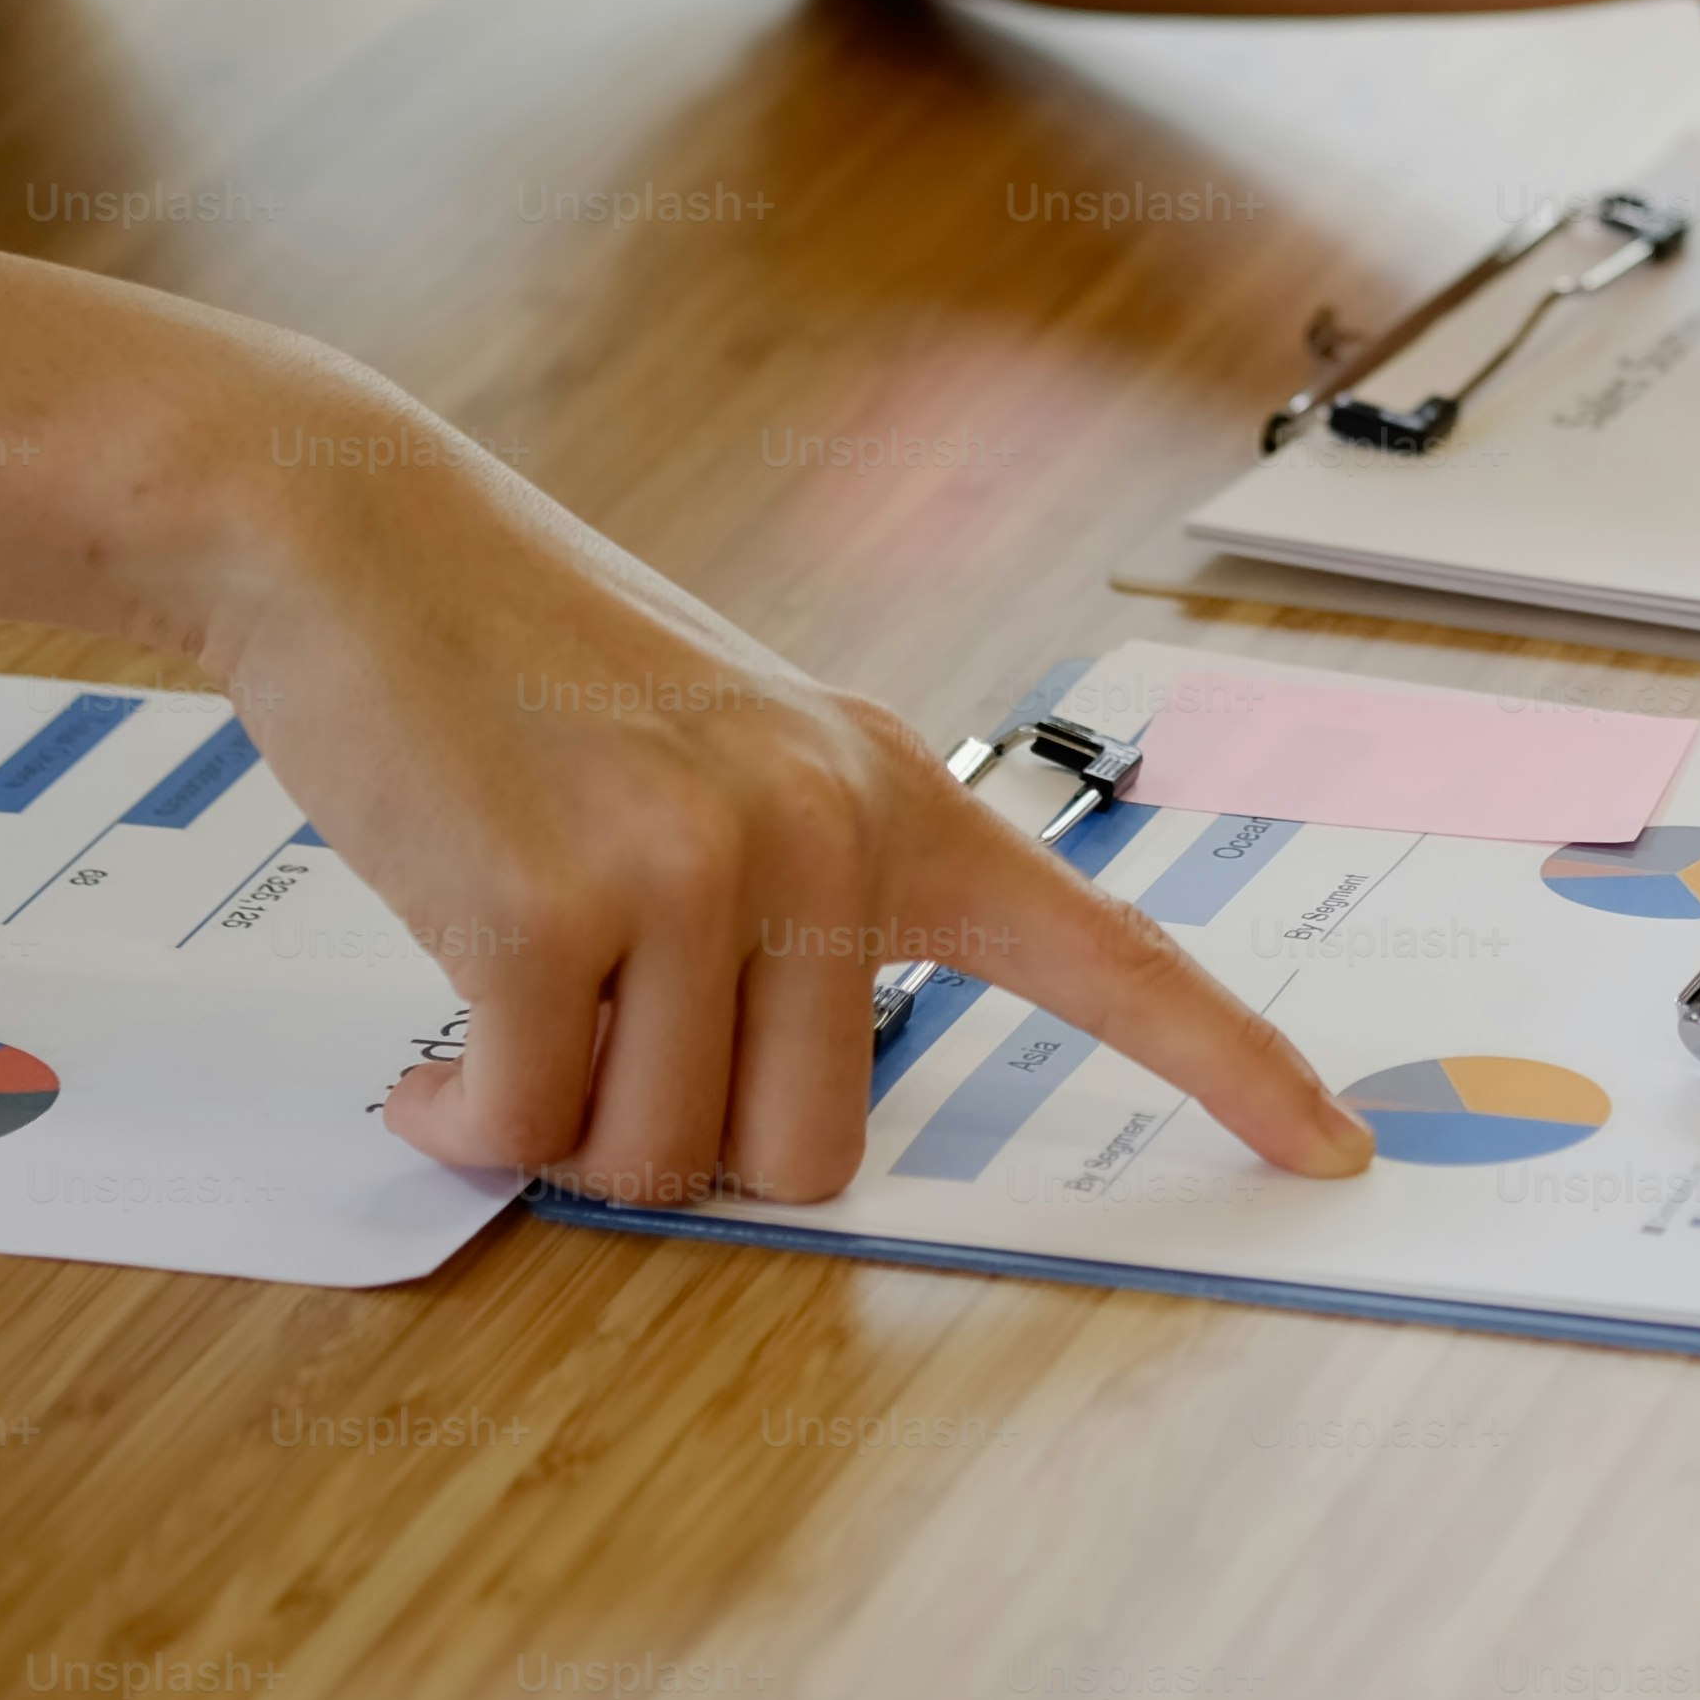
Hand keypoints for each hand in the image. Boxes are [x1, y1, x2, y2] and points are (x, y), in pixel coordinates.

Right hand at [182, 376, 1370, 1202]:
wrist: (360, 536)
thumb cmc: (539, 681)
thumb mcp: (733, 764)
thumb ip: (810, 915)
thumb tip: (791, 1135)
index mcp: (903, 799)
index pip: (1113, 957)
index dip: (1230, 1067)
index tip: (1339, 1150)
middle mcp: (833, 830)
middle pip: (815, 1157)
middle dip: (687, 1143)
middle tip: (600, 1031)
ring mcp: (700, 867)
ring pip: (663, 1163)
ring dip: (561, 1126)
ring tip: (510, 995)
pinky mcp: (551, 912)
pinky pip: (525, 1132)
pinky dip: (460, 1121)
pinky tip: (422, 1048)